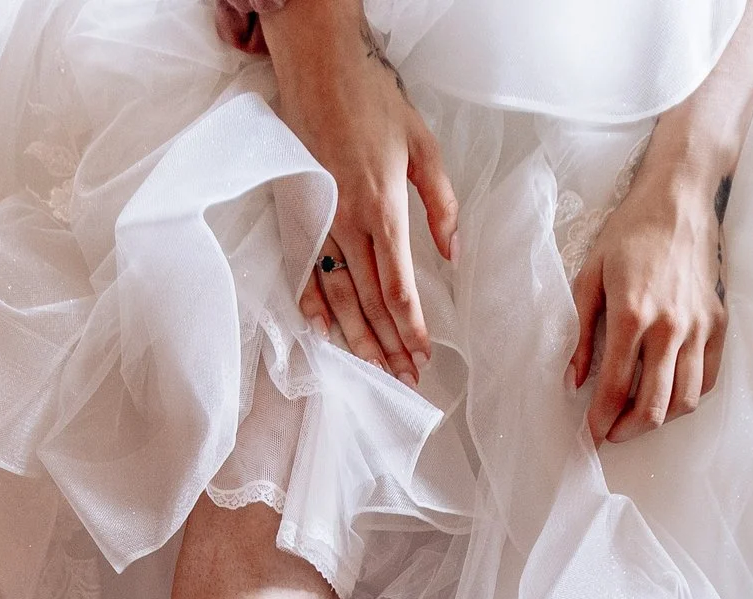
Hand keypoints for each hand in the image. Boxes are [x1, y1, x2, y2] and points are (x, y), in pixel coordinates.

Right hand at [266, 0, 457, 385]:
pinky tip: (321, 331)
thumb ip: (441, 204)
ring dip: (355, 335)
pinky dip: (312, 303)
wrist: (319, 67)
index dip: (411, 325)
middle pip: (368, 300)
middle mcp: (347, 223)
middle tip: (404, 377)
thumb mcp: (424, 146)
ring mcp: (319, 221)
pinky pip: (305, 269)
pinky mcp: (300, 213)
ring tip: (373, 367)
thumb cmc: (375, 102)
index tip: (424, 353)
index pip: (398, 285)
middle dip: (387, 343)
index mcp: (382, 208)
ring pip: (337, 292)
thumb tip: (452, 252)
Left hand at [567, 168, 728, 444]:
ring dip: (660, 420)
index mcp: (632, 316)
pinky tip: (668, 394)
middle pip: (654, 406)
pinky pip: (708, 378)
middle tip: (611, 433)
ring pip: (685, 400)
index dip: (599, 421)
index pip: (613, 389)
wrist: (679, 201)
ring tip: (638, 418)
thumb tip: (573, 381)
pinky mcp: (717, 323)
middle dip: (627, 431)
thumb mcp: (590, 277)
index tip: (589, 435)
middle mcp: (670, 328)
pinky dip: (689, 397)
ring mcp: (698, 327)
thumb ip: (581, 334)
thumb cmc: (630, 233)